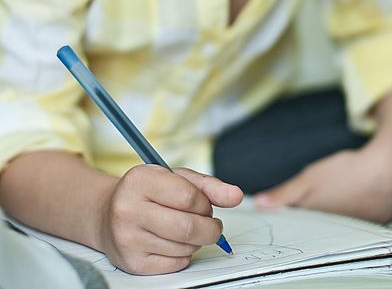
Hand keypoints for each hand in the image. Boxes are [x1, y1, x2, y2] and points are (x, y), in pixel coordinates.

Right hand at [98, 164, 242, 274]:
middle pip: (188, 227)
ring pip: (184, 247)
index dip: (205, 203)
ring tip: (188, 229)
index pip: (189, 196)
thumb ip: (208, 185)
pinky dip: (185, 255)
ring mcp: (128, 238)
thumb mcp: (175, 177)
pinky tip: (175, 242)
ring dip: (197, 241)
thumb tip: (235, 195)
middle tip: (212, 225)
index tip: (206, 205)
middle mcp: (129, 209)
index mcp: (140, 180)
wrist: (107, 213)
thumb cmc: (148, 192)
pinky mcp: (132, 262)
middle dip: (210, 228)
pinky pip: (175, 264)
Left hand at [253, 144, 391, 223]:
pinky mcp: (370, 225)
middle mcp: (333, 231)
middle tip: (297, 207)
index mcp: (316, 221)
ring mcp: (353, 230)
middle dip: (301, 221)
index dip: (283, 219)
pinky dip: (344, 214)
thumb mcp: (309, 178)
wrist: (388, 169)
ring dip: (323, 218)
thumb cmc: (347, 172)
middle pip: (311, 230)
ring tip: (324, 201)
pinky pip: (350, 224)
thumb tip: (258, 204)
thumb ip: (284, 194)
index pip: (293, 227)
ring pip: (330, 226)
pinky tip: (345, 200)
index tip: (274, 214)